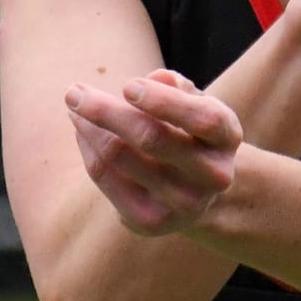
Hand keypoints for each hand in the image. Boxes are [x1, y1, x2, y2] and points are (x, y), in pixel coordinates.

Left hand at [67, 68, 243, 236]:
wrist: (195, 192)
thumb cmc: (189, 133)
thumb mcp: (193, 105)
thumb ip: (177, 88)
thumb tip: (157, 78)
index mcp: (227, 138)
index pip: (202, 118)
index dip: (163, 101)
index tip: (127, 86)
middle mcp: (212, 175)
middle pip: (151, 138)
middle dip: (106, 110)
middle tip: (73, 92)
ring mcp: (183, 204)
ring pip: (119, 155)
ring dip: (88, 126)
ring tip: (74, 107)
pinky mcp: (151, 222)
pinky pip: (105, 177)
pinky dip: (87, 149)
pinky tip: (81, 132)